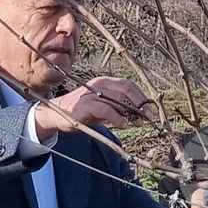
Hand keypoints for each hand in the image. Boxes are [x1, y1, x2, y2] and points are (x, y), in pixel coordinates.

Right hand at [34, 77, 152, 137]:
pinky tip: (124, 125)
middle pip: (126, 89)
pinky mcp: (85, 105)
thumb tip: (139, 114)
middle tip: (147, 117)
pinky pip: (106, 109)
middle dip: (140, 103)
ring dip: (132, 111)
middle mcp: (99, 84)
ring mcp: (92, 93)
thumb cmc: (83, 110)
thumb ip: (119, 106)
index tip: (149, 110)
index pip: (129, 84)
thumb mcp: (104, 105)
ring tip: (138, 123)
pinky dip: (117, 118)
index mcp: (105, 82)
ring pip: (118, 98)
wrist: (57, 113)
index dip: (142, 96)